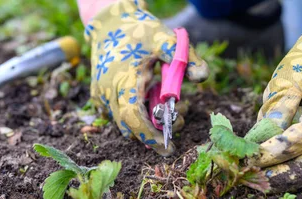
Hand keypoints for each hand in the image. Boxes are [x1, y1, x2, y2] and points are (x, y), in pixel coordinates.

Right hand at [85, 0, 208, 155]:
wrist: (109, 21)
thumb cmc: (138, 29)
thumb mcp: (165, 38)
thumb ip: (185, 57)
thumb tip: (202, 77)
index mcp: (123, 79)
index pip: (134, 117)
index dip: (150, 136)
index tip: (168, 147)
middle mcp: (108, 91)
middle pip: (131, 126)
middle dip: (155, 130)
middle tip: (180, 118)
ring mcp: (101, 94)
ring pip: (124, 122)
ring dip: (147, 120)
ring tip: (168, 102)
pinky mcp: (99, 95)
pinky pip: (118, 114)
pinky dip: (136, 113)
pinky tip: (150, 95)